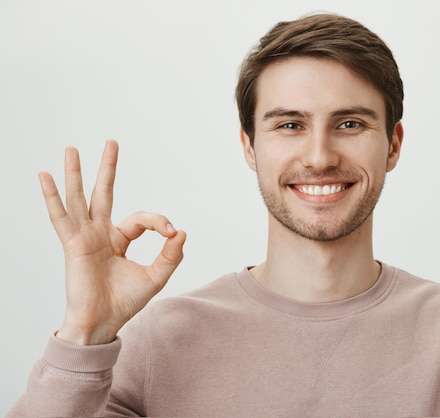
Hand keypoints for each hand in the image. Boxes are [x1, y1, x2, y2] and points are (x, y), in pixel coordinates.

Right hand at [39, 140, 185, 344]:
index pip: (141, 219)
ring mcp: (84, 237)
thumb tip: (182, 232)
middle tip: (112, 142)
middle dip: (108, 168)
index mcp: (119, 240)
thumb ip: (171, 255)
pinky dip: (52, 196)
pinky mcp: (73, 245)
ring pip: (79, 198)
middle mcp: (100, 234)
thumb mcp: (156, 276)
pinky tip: (45, 176)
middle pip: (103, 193)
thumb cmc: (124, 303)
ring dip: (76, 173)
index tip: (171, 232)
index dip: (159, 221)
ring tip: (72, 148)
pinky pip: (60, 216)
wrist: (103, 323)